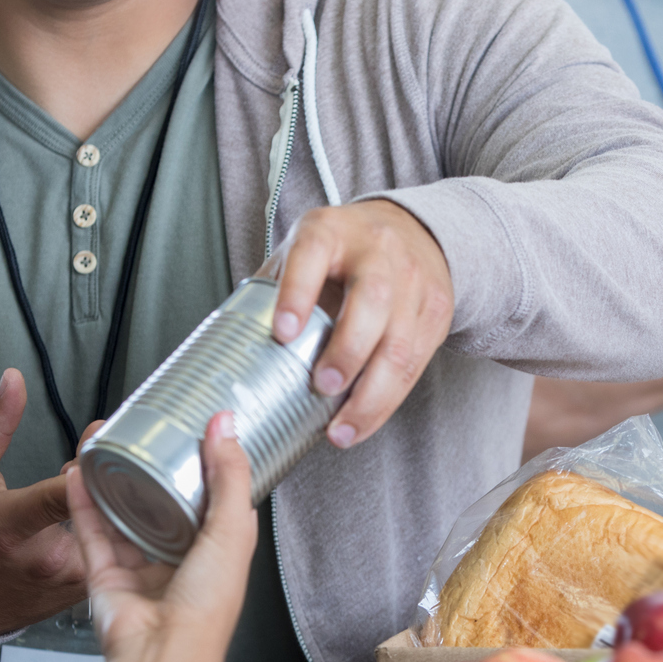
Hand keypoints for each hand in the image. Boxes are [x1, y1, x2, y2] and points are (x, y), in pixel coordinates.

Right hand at [0, 369, 88, 636]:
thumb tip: (13, 380)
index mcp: (6, 527)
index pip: (55, 499)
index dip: (84, 470)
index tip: (98, 438)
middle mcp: (40, 561)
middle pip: (97, 511)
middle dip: (107, 476)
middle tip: (100, 452)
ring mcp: (63, 582)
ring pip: (112, 534)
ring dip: (112, 503)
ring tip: (94, 484)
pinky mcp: (78, 594)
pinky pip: (112, 556)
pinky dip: (113, 530)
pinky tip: (101, 512)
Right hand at [64, 412, 257, 661]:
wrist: (163, 655)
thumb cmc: (206, 609)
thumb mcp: (232, 529)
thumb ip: (229, 476)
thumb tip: (226, 426)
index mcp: (217, 549)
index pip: (212, 496)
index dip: (206, 462)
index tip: (195, 427)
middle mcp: (179, 557)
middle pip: (161, 502)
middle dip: (150, 468)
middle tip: (143, 432)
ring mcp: (140, 567)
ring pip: (122, 514)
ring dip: (113, 480)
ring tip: (108, 444)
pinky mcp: (105, 576)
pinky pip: (91, 532)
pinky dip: (83, 503)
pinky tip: (81, 474)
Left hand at [268, 200, 455, 449]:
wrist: (415, 232)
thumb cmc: (343, 250)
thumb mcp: (305, 250)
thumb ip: (273, 288)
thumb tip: (227, 349)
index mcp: (331, 232)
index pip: (313, 254)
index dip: (297, 293)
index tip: (282, 334)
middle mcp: (377, 252)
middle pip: (372, 300)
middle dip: (348, 350)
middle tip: (322, 387)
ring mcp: (412, 282)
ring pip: (399, 343)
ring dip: (370, 395)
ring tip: (340, 430)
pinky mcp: (435, 313)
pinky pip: (414, 363)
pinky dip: (387, 401)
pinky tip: (361, 421)